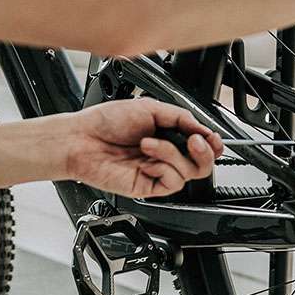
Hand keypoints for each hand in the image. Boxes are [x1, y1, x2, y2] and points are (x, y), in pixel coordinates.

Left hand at [65, 99, 223, 197]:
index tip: (211, 136)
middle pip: (203, 165)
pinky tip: (146, 159)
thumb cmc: (105, 122)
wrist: (81, 140)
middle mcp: (166, 155)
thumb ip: (180, 117)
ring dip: (171, 153)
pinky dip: (163, 167)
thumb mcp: (149, 108)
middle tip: (194, 141)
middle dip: (204, 152)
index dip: (213, 143)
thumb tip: (202, 128)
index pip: (202, 145)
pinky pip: (172, 182)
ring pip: (189, 172)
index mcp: (168, 135)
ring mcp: (158, 172)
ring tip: (149, 143)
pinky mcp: (149, 186)